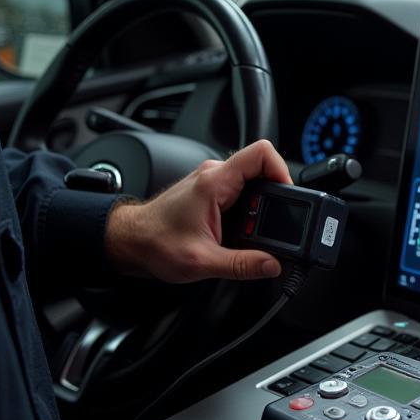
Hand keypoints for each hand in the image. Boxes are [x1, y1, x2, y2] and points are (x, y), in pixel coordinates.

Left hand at [104, 139, 291, 281]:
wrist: (130, 241)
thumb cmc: (155, 243)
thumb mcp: (203, 262)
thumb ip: (242, 265)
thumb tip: (273, 265)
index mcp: (214, 183)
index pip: (261, 154)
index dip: (282, 170)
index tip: (289, 196)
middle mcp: (214, 174)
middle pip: (262, 169)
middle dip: (274, 197)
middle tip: (270, 224)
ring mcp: (212, 181)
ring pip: (252, 181)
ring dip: (259, 205)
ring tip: (252, 230)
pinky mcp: (211, 190)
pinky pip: (241, 190)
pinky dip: (248, 209)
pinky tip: (240, 229)